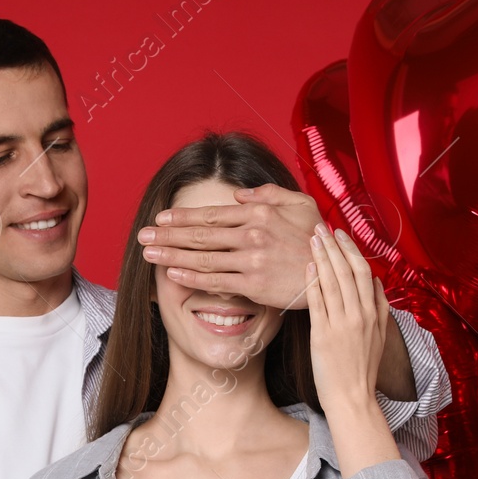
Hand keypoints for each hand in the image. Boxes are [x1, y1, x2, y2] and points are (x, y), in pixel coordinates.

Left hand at [137, 183, 320, 308]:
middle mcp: (251, 234)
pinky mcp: (253, 284)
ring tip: (148, 254)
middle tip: (143, 235)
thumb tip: (237, 193)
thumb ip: (268, 194)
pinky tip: (172, 272)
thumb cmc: (318, 237)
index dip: (182, 216)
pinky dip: (192, 276)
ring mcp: (250, 260)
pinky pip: (216, 280)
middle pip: (200, 234)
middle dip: (167, 234)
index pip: (212, 213)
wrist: (334, 273)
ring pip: (202, 257)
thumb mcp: (299, 204)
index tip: (161, 218)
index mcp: (259, 212)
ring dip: (171, 254)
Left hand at [305, 225, 403, 477]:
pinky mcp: (324, 335)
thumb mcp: (380, 336)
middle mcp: (360, 314)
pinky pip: (318, 302)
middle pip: (348, 271)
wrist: (353, 398)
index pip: (364, 272)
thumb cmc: (362, 369)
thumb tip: (377, 283)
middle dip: (334, 246)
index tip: (340, 234)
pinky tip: (307, 267)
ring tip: (312, 239)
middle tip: (322, 227)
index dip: (351, 250)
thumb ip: (380, 308)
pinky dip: (313, 282)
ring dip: (322, 257)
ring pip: (333, 282)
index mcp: (374, 313)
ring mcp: (342, 324)